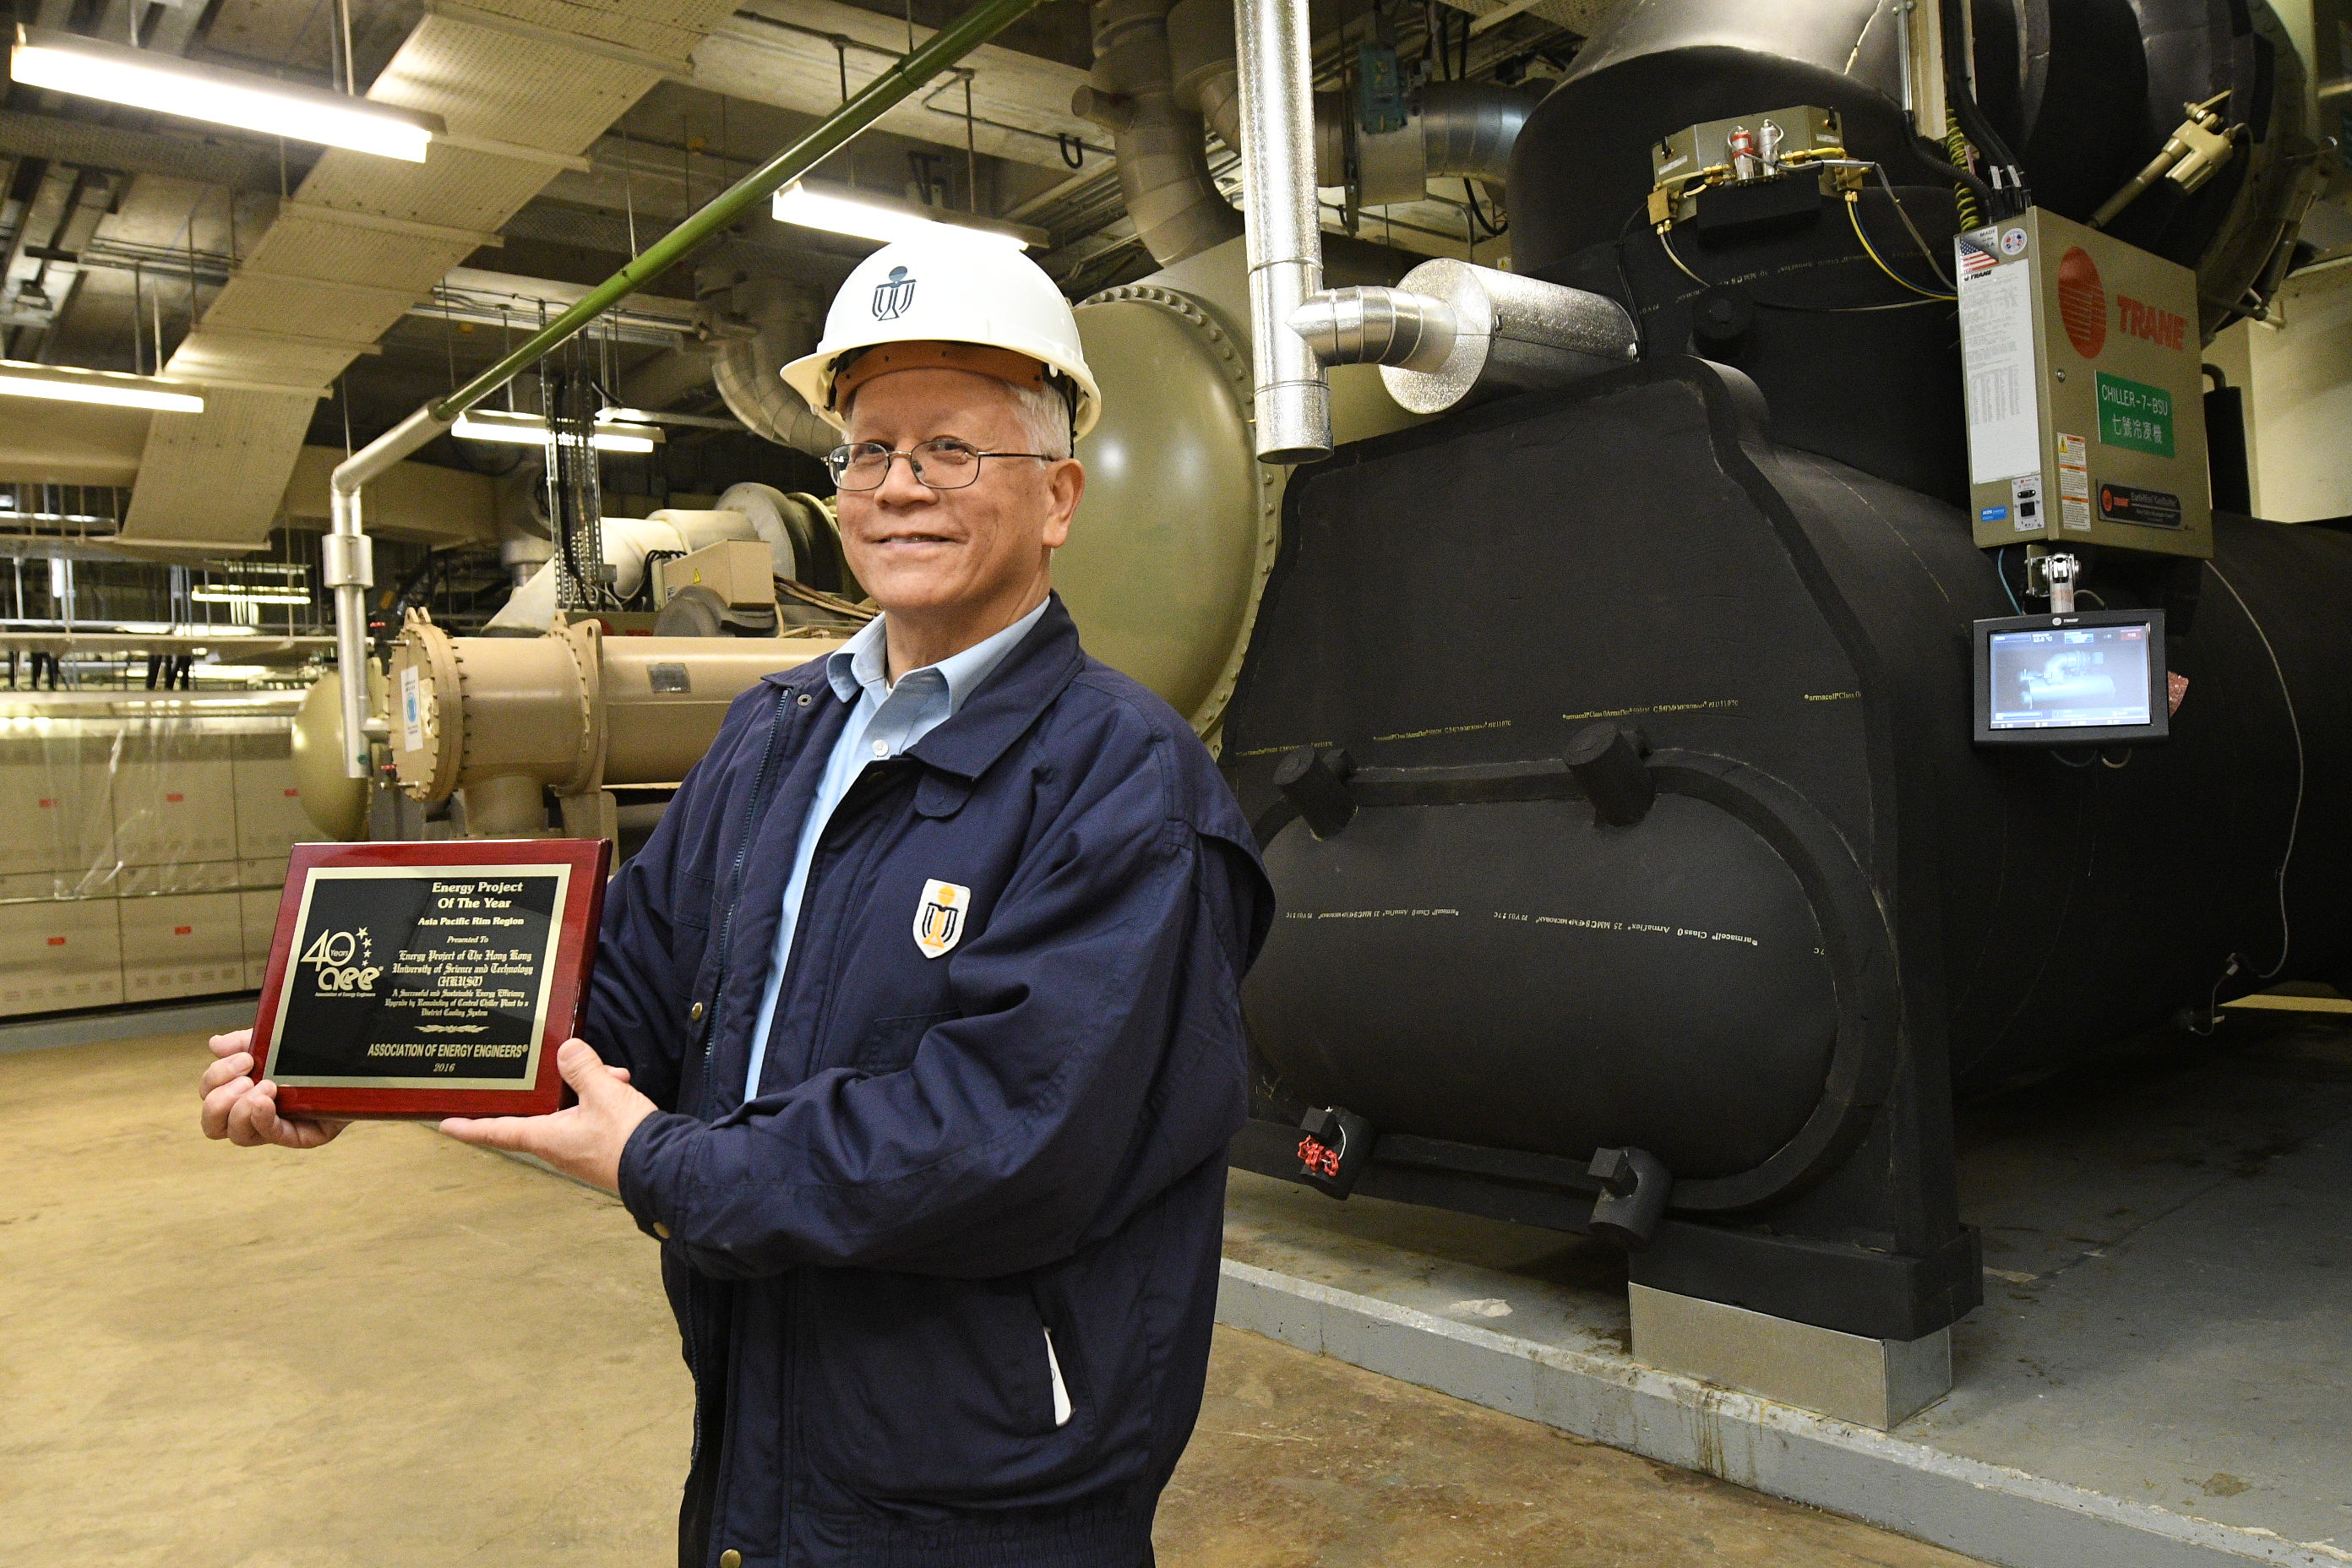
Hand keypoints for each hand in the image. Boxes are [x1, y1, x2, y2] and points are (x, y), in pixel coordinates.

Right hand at [197, 1028, 350, 1148]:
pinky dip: (263, 1121)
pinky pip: (275, 1137)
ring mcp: (277, 1128)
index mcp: (243, 1092)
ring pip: (240, 1136)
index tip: (243, 1058)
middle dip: (220, 1101)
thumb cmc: (310, 1056)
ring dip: (242, 1110)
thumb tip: (216, 1044)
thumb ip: (245, 1041)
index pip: (210, 1097)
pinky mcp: (303, 1137)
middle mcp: (255, 1115)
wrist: (356, 1062)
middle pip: (213, 1125)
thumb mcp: (274, 1041)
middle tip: (247, 1079)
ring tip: (265, 1087)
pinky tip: (265, 1103)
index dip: (215, 1079)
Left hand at [437, 1038, 654, 1193]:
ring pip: (572, 1111)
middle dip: (556, 1086)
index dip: (469, 1128)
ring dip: (589, 1089)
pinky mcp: (601, 1149)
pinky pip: (592, 1118)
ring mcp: (580, 1151)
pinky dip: (604, 1099)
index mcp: (546, 1138)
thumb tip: (566, 1050)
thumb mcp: (604, 1093)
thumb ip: (582, 1068)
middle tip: (570, 1067)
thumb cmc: (627, 1139)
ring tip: (612, 1076)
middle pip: (542, 1112)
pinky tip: (623, 1087)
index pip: (497, 1131)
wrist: (665, 1169)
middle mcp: (558, 1148)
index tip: (445, 1126)